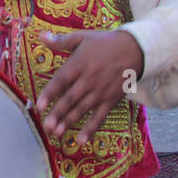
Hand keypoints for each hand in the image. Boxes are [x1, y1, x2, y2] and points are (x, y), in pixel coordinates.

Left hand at [34, 30, 145, 145]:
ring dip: (69, 122)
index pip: (61, 81)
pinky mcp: (111, 100)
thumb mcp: (82, 38)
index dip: (50, 93)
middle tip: (46, 126)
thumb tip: (40, 36)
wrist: (137, 50)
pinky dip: (91, 128)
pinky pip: (100, 116)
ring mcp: (101, 91)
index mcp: (79, 64)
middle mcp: (89, 80)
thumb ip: (60, 41)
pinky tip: (82, 140)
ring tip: (57, 133)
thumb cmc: (106, 43)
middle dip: (58, 113)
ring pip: (82, 109)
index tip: (39, 105)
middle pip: (71, 99)